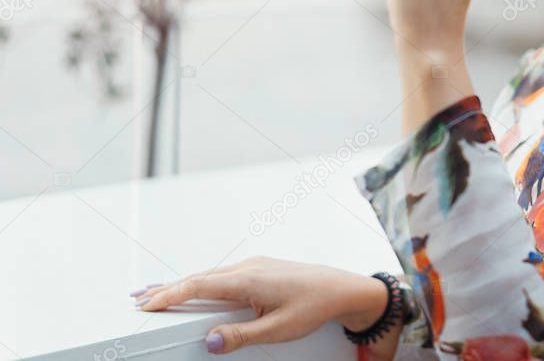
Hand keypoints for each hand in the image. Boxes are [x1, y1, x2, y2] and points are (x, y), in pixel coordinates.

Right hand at [131, 256, 387, 353]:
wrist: (342, 289)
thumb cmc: (314, 307)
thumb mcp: (278, 329)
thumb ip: (241, 336)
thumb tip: (209, 341)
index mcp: (249, 279)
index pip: (199, 284)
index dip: (170, 294)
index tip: (146, 303)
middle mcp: (248, 267)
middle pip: (199, 277)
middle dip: (167, 289)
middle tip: (137, 300)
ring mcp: (255, 266)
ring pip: (211, 275)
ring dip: (183, 285)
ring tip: (156, 295)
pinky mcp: (260, 269)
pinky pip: (223, 275)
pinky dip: (202, 283)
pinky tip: (194, 289)